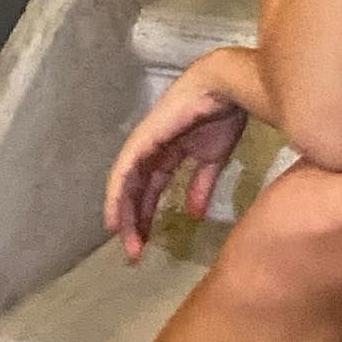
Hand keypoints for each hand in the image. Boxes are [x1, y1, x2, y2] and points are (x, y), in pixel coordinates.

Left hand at [103, 58, 250, 262]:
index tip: (146, 243)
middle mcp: (152, 150)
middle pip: (136, 191)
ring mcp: (145, 144)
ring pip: (126, 185)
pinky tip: (115, 218)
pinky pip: (123, 172)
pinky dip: (116, 196)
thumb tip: (195, 215)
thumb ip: (201, 185)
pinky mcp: (142, 140)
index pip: (152, 189)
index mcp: (170, 153)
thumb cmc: (224, 115)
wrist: (226, 88)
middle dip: (135, 221)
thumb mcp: (214, 158)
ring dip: (124, 215)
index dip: (148, 215)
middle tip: (134, 254)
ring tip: (125, 242)